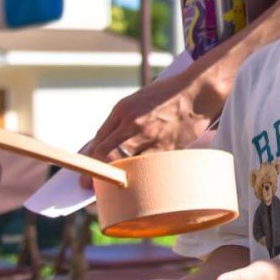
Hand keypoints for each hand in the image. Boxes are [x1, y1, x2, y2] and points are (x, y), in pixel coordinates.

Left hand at [80, 74, 214, 186]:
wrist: (198, 91)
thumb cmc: (167, 96)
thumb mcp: (137, 101)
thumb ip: (120, 123)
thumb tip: (102, 147)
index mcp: (123, 110)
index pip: (98, 141)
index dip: (89, 161)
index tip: (82, 175)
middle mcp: (133, 124)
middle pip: (107, 156)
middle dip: (96, 174)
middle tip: (87, 186)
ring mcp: (151, 137)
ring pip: (126, 165)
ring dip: (117, 178)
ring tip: (112, 187)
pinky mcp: (168, 148)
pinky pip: (148, 167)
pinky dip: (140, 174)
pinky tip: (137, 180)